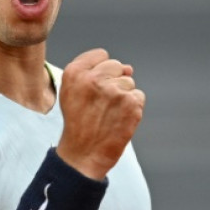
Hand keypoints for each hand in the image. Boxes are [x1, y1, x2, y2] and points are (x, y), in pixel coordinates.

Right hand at [56, 48, 144, 179]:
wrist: (83, 154)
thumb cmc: (78, 123)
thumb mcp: (71, 92)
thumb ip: (93, 72)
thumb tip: (128, 68)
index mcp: (74, 73)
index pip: (101, 55)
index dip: (101, 71)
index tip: (94, 88)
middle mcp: (94, 79)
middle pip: (117, 66)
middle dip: (114, 82)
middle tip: (101, 104)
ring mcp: (114, 91)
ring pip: (129, 82)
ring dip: (123, 96)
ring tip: (108, 114)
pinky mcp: (131, 103)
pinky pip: (139, 96)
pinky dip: (133, 108)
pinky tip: (119, 119)